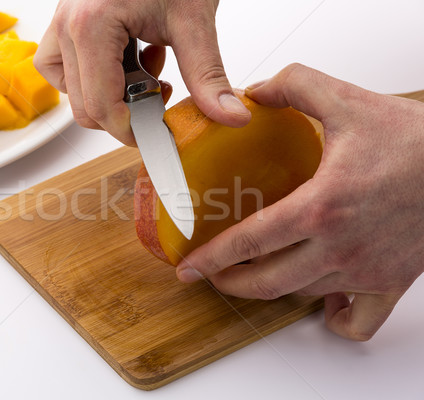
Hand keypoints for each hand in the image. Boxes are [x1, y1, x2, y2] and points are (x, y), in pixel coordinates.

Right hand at [33, 0, 250, 144]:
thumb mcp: (193, 21)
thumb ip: (208, 75)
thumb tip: (229, 117)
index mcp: (92, 26)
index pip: (102, 106)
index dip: (132, 131)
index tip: (159, 134)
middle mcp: (67, 26)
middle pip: (85, 107)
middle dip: (125, 113)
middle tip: (159, 95)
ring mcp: (62, 23)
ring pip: (71, 91)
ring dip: (110, 93)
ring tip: (145, 69)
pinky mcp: (66, 22)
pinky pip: (62, 68)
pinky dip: (93, 76)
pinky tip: (128, 58)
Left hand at [176, 63, 423, 340]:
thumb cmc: (417, 141)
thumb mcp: (347, 101)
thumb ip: (295, 86)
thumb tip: (256, 92)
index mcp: (321, 206)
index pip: (250, 241)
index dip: (212, 258)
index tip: (189, 269)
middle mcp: (341, 246)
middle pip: (268, 282)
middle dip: (232, 282)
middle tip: (214, 275)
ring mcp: (365, 270)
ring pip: (302, 296)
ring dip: (271, 290)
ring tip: (255, 275)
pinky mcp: (391, 282)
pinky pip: (359, 320)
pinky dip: (336, 319)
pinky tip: (323, 301)